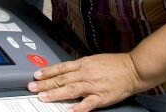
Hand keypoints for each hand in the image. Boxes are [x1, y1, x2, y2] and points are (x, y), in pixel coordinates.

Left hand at [27, 53, 141, 111]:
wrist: (133, 69)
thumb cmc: (115, 64)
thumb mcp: (94, 60)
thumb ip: (80, 66)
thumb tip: (65, 71)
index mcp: (84, 63)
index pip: (61, 68)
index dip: (47, 72)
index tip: (36, 75)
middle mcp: (86, 73)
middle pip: (62, 78)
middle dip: (46, 83)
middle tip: (32, 87)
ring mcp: (93, 85)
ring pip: (71, 89)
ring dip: (55, 94)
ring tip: (43, 97)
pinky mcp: (102, 96)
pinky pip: (87, 104)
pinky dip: (77, 108)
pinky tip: (67, 111)